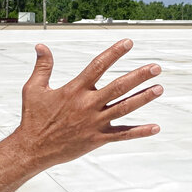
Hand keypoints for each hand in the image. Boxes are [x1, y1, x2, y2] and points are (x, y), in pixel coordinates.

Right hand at [11, 38, 161, 169]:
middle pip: (118, 87)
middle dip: (138, 76)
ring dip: (143, 98)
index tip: (129, 42)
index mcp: (74, 90)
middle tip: (156, 67)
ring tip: (159, 88)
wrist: (32, 149)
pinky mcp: (97, 139)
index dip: (114, 53)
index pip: (98, 66)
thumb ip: (43, 66)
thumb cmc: (33, 118)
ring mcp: (94, 123)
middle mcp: (87, 105)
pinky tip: (156, 127)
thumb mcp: (33, 89)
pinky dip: (139, 131)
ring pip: (124, 108)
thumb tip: (41, 46)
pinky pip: (122, 135)